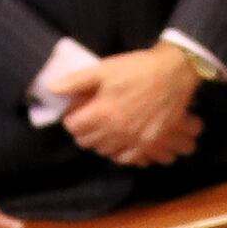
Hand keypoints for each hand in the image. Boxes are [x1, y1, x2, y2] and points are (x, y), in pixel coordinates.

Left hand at [54, 43, 204, 165]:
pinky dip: (119, 152)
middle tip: (89, 118)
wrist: (174, 73)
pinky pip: (127, 158)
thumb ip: (76, 81)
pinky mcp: (149, 144)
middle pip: (87, 142)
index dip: (71, 118)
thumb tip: (52, 88)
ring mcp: (133, 140)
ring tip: (104, 128)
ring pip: (105, 152)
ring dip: (100, 142)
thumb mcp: (104, 68)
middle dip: (84, 131)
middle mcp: (115, 132)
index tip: (76, 110)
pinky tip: (120, 141)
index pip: (73, 127)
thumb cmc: (137, 69)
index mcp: (101, 113)